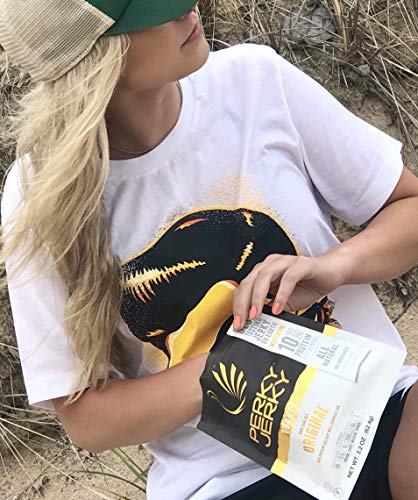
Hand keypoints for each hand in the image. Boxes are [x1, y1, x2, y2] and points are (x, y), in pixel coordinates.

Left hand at [232, 253, 348, 329]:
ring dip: (258, 297)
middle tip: (243, 321)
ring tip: (256, 314)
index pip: (244, 287)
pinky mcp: (301, 264)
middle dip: (243, 303)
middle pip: (250, 281)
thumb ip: (272, 310)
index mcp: (264, 272)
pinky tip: (278, 308)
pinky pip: (288, 278)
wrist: (332, 272)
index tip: (237, 323)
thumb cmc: (308, 285)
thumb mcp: (286, 303)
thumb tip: (259, 325)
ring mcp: (286, 262)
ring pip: (264, 276)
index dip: (237, 305)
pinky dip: (281, 294)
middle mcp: (271, 264)